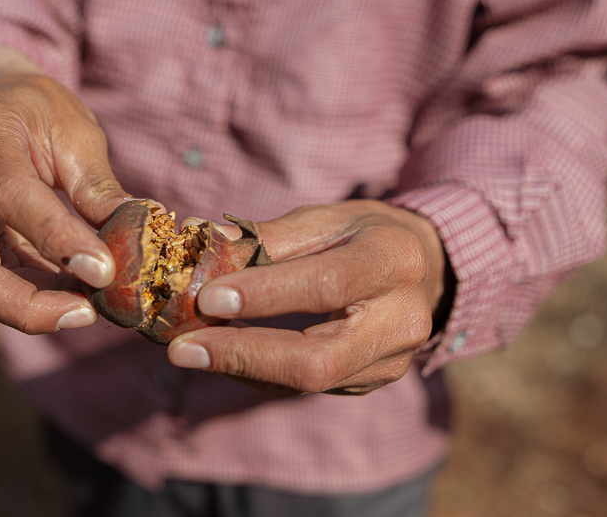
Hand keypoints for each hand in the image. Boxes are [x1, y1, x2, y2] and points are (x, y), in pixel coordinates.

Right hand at [0, 47, 128, 332]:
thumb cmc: (39, 108)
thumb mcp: (77, 130)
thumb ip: (97, 185)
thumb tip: (133, 239)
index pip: (13, 198)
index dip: (57, 240)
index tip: (104, 271)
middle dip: (26, 307)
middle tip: (86, 314)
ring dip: (33, 308)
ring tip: (90, 306)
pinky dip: (33, 295)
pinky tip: (74, 294)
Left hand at [167, 200, 445, 395]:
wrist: (426, 269)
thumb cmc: (365, 234)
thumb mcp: (325, 218)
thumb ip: (268, 237)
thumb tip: (203, 242)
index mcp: (394, 260)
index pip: (327, 284)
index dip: (266, 295)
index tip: (209, 297)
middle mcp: (402, 320)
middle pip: (318, 359)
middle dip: (242, 355)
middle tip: (181, 348)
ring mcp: (390, 362)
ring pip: (306, 382)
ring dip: (240, 366)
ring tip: (187, 348)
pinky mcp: (371, 384)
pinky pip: (306, 387)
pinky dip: (257, 372)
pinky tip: (221, 355)